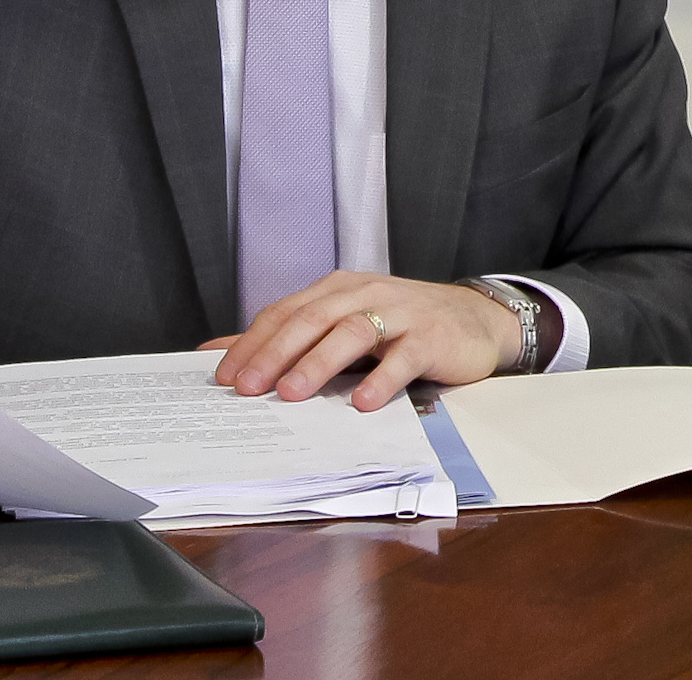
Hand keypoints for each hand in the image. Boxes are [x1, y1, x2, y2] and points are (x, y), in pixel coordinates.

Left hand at [201, 272, 522, 412]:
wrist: (474, 320)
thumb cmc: (401, 326)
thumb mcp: (344, 323)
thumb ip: (286, 338)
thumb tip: (217, 351)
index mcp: (339, 289)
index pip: (286, 311)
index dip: (253, 342)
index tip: (225, 378)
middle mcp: (366, 294)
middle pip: (313, 319)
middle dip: (276, 354)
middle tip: (249, 388)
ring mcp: (400, 313)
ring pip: (353, 332)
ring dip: (319, 364)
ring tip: (293, 394)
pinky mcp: (432, 337)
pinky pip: (403, 357)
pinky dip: (381, 378)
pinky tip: (362, 402)